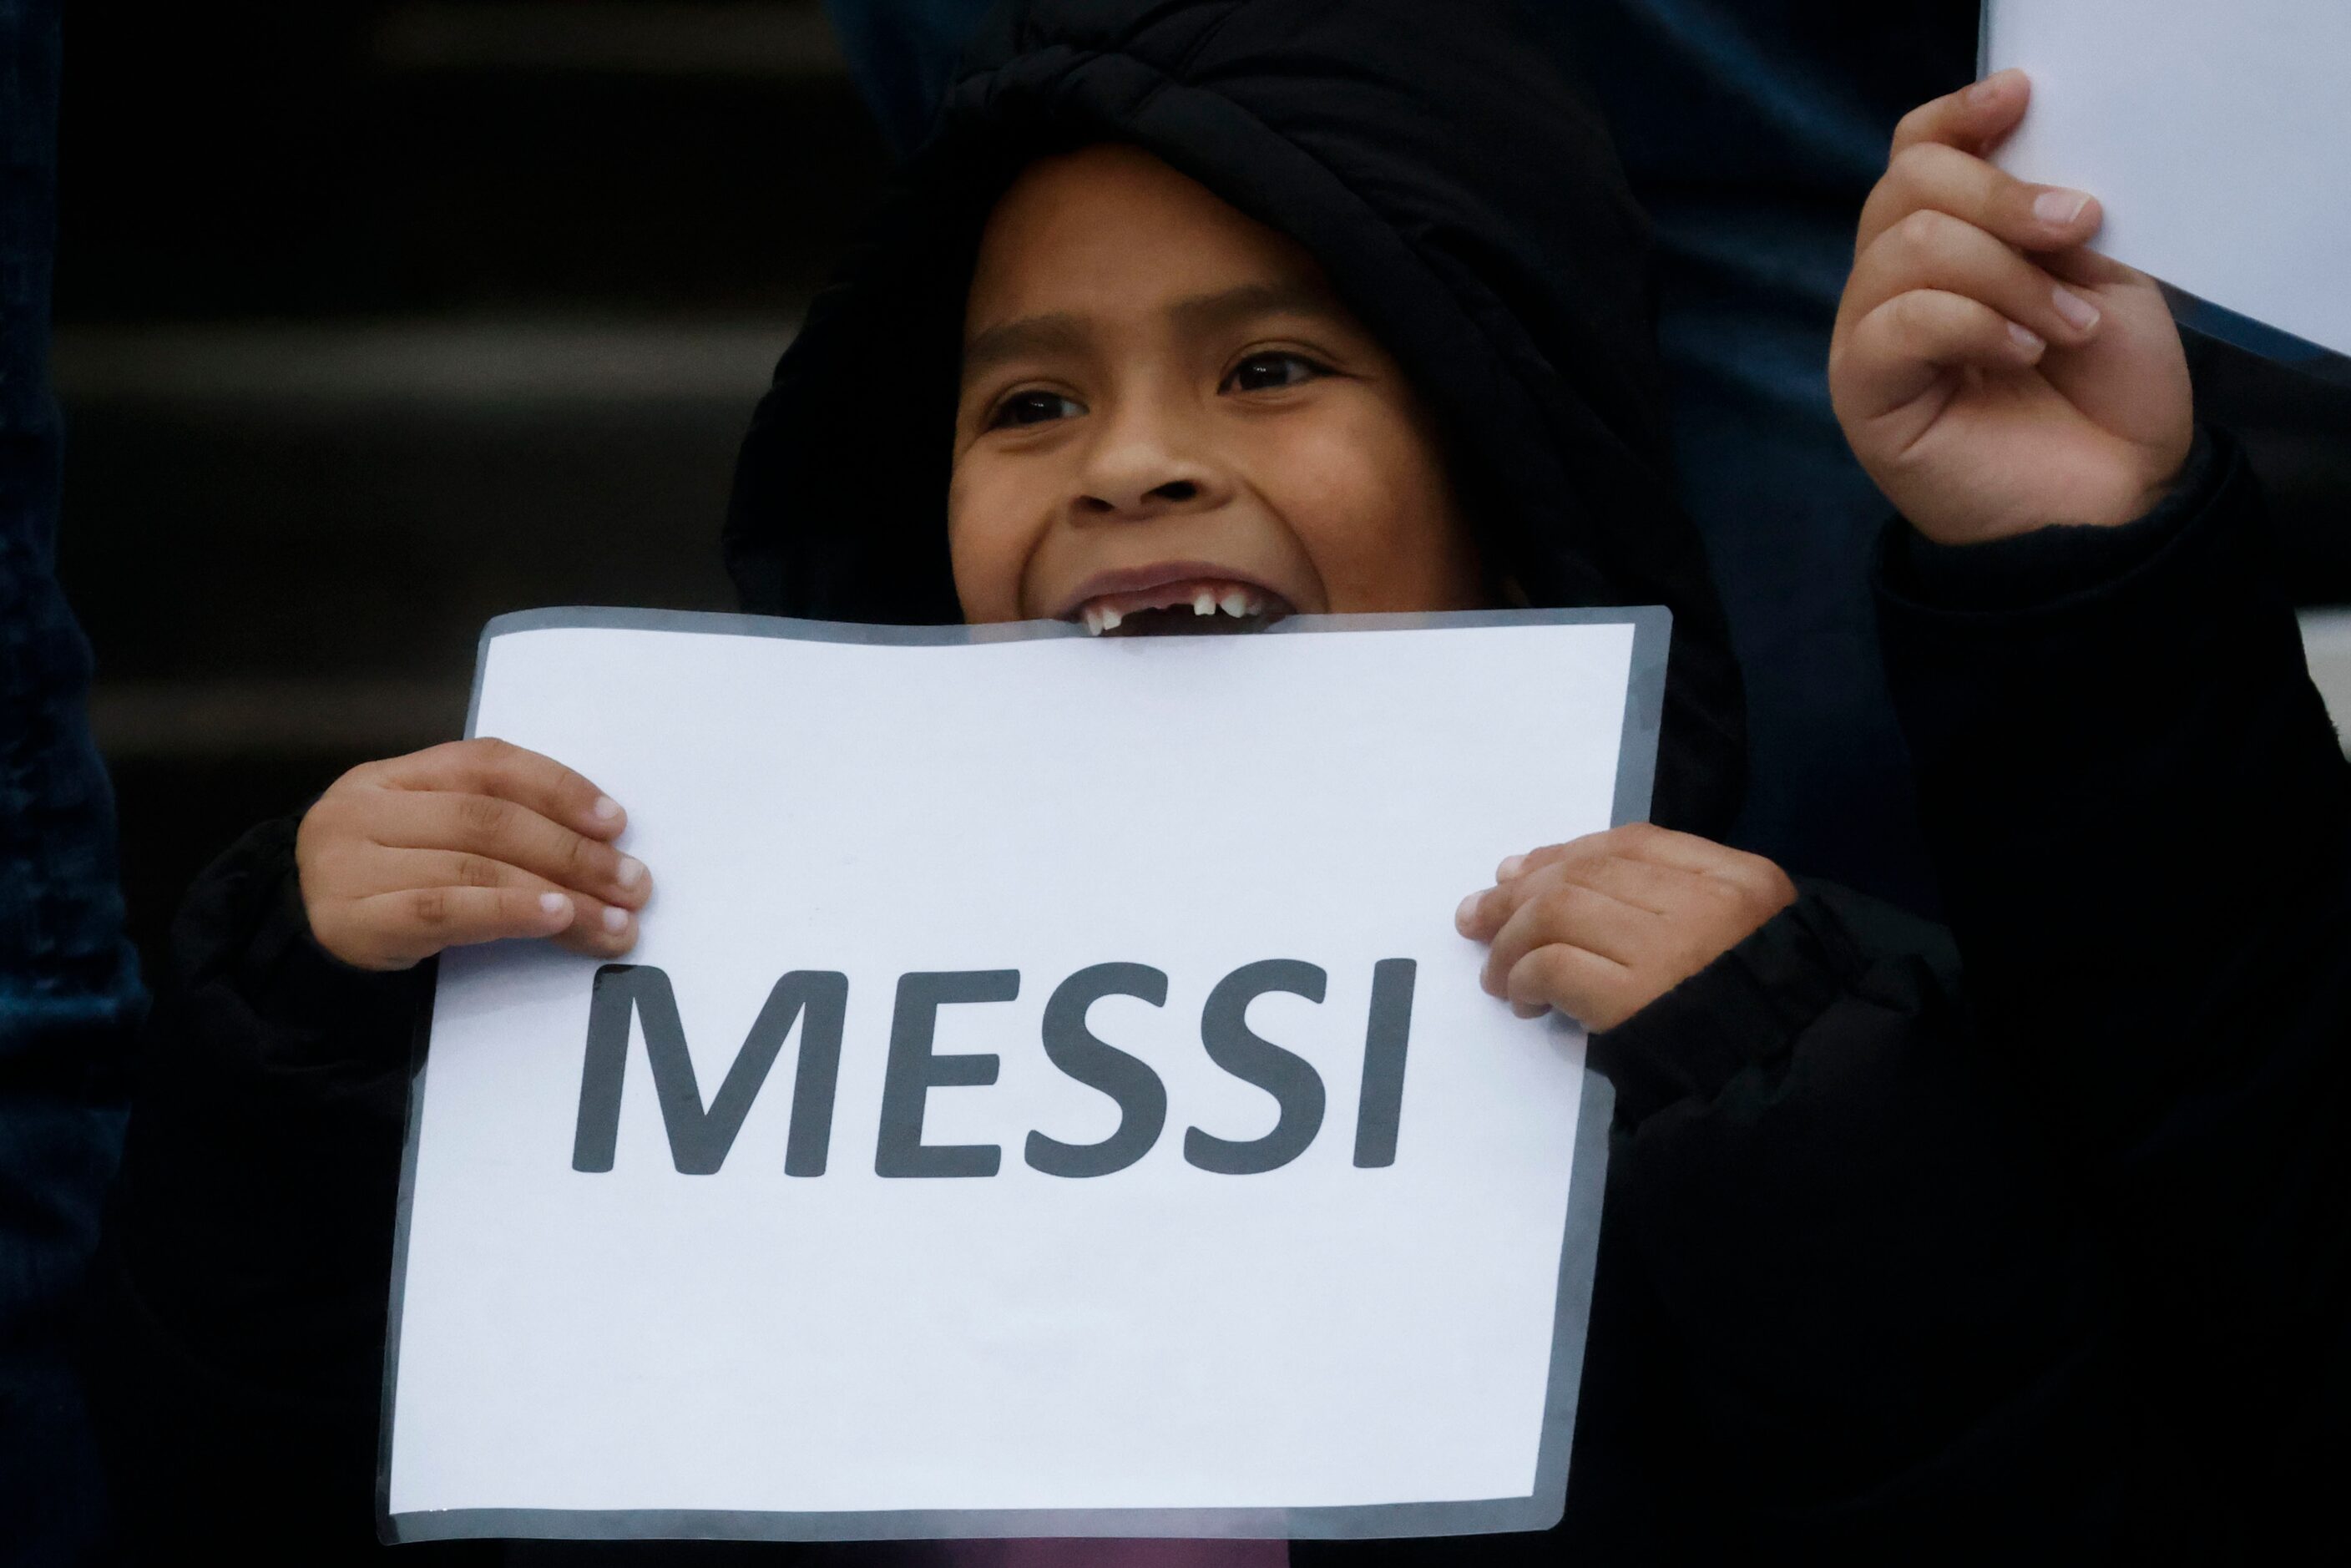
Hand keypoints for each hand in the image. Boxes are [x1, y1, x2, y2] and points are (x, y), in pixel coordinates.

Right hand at [296, 737, 651, 970]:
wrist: (293, 953)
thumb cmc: (384, 892)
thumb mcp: (424, 841)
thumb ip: (488, 826)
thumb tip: (604, 846)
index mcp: (391, 776)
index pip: (487, 763)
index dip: (558, 787)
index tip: (617, 822)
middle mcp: (363, 808)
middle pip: (489, 818)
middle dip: (574, 851)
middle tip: (634, 884)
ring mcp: (348, 864)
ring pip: (474, 865)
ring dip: (559, 891)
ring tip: (613, 918)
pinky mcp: (350, 920)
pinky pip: (444, 910)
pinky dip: (508, 910)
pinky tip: (555, 919)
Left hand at [1454, 823, 1794, 1031]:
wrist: (1784, 1080)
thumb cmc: (1750, 1018)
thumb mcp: (1732, 939)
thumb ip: (1661, 902)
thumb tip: (1537, 878)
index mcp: (1739, 879)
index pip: (1631, 843)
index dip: (1562, 854)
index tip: (1516, 872)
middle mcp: (1706, 902)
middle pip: (1584, 873)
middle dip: (1517, 893)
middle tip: (1476, 917)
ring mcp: (1671, 949)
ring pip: (1557, 911)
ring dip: (1510, 940)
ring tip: (1496, 972)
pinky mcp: (1635, 1000)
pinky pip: (1553, 965)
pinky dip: (1523, 976)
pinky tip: (1523, 999)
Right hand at [1830, 68, 2194, 544]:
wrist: (2114, 504)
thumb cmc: (2108, 401)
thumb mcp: (2098, 278)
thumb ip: (2045, 222)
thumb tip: (2025, 161)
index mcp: (1948, 249)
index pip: (1914, 156)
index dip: (1956, 118)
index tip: (2020, 100)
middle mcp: (1894, 286)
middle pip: (1905, 185)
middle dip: (2000, 195)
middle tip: (2077, 229)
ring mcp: (1871, 339)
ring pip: (1908, 246)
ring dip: (2006, 273)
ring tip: (2067, 324)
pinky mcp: (1864, 393)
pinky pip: (1898, 321)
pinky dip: (1975, 322)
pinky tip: (2026, 351)